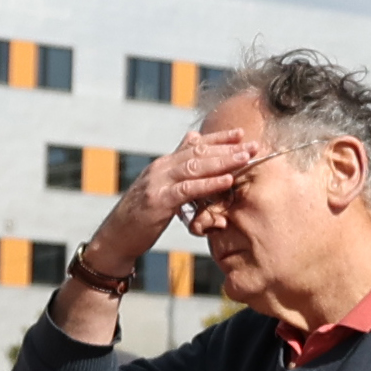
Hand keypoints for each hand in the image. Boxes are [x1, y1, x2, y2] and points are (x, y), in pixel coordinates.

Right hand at [91, 127, 259, 272]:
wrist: (117, 236)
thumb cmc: (143, 213)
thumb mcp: (161, 185)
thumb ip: (178, 163)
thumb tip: (193, 137)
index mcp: (164, 164)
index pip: (195, 145)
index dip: (219, 139)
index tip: (242, 133)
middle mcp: (161, 168)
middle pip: (198, 153)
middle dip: (228, 148)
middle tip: (253, 145)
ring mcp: (158, 183)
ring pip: (194, 166)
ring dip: (222, 161)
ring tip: (245, 158)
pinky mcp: (159, 201)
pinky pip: (188, 189)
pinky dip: (209, 183)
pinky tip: (227, 180)